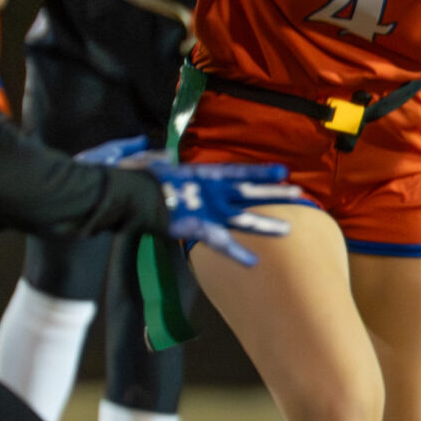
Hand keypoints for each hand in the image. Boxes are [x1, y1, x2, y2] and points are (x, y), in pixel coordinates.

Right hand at [84, 145, 300, 266]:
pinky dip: (236, 253)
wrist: (121, 193)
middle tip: (298, 193)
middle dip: (274, 193)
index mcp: (201, 174)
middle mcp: (209, 191)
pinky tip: (254, 262)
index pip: (238, 171)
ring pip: (242, 217)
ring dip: (265, 224)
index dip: (261, 171)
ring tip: (288, 230)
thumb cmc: (132, 178)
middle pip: (249, 192)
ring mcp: (204, 208)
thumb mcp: (150, 164)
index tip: (283, 170)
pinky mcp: (195, 226)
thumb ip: (160, 161)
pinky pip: (219, 243)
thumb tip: (163, 158)